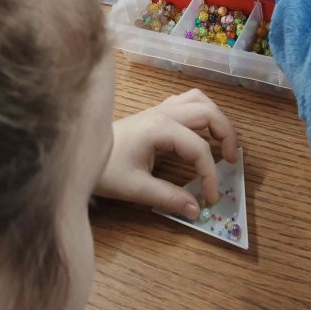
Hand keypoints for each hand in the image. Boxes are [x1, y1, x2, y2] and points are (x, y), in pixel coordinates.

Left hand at [94, 89, 238, 218]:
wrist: (78, 150)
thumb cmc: (105, 168)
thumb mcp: (135, 188)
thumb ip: (168, 198)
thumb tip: (197, 210)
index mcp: (160, 128)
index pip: (198, 148)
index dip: (210, 174)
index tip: (210, 197)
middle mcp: (164, 112)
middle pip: (208, 112)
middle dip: (226, 134)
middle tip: (232, 161)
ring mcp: (160, 108)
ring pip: (199, 100)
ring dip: (216, 117)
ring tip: (222, 142)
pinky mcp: (156, 111)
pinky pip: (187, 102)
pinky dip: (201, 112)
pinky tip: (201, 131)